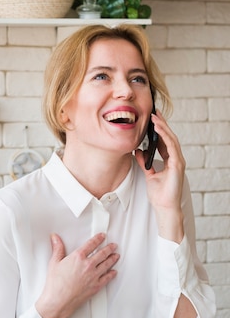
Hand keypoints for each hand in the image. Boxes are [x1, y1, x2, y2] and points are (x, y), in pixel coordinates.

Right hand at [35, 232, 118, 317]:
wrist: (58, 301)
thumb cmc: (55, 284)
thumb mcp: (54, 263)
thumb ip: (57, 248)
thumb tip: (55, 238)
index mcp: (78, 257)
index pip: (91, 244)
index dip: (98, 239)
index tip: (102, 236)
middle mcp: (88, 265)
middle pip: (102, 254)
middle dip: (109, 248)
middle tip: (113, 246)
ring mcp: (94, 276)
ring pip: (107, 265)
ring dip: (112, 259)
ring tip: (116, 256)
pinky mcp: (96, 286)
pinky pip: (107, 278)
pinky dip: (111, 274)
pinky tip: (113, 272)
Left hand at [135, 110, 185, 241]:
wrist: (164, 206)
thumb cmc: (159, 193)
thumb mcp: (149, 174)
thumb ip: (145, 162)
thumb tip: (138, 151)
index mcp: (170, 160)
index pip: (165, 141)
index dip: (159, 129)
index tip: (152, 118)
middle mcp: (176, 158)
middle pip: (169, 137)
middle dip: (162, 124)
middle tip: (154, 111)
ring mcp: (178, 161)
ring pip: (171, 139)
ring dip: (163, 127)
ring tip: (155, 116)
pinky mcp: (177, 164)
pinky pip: (171, 146)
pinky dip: (165, 136)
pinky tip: (158, 128)